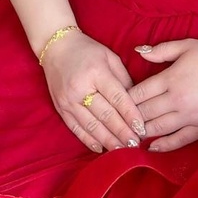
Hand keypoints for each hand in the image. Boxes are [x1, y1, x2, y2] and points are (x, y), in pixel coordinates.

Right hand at [41, 31, 146, 153]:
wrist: (56, 47)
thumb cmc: (87, 49)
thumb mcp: (109, 56)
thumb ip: (123, 78)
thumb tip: (135, 102)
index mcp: (96, 72)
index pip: (117, 98)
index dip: (130, 115)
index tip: (142, 128)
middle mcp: (81, 88)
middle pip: (105, 115)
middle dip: (122, 132)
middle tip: (136, 144)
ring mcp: (68, 100)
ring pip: (92, 125)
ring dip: (108, 140)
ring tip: (122, 150)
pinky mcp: (61, 108)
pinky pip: (76, 128)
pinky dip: (88, 140)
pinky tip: (100, 148)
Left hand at [129, 39, 197, 151]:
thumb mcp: (185, 46)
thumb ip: (160, 50)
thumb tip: (137, 51)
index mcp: (171, 79)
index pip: (140, 93)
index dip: (126, 98)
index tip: (117, 102)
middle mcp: (177, 100)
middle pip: (145, 113)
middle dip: (130, 118)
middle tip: (118, 122)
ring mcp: (188, 117)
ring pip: (157, 129)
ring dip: (142, 133)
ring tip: (130, 135)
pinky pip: (178, 141)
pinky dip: (163, 146)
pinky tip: (152, 148)